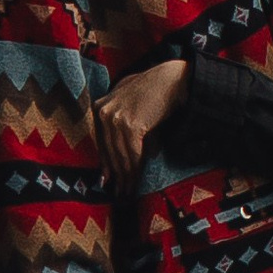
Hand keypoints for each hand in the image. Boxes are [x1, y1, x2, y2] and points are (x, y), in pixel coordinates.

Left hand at [96, 54, 187, 183]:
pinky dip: (136, 168)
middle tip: (119, 192)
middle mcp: (103, 111)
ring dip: (127, 175)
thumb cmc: (154, 91)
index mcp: (100, 106)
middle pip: (110, 150)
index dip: (105, 163)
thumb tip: (121, 155)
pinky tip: (138, 178)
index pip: (101, 141)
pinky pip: (133, 153)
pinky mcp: (130, 125)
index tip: (106, 180)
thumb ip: (121, 123)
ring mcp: (115, 118)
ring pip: (121, 154)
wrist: (172, 80)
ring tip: (130, 190)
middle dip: (116, 174)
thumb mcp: (129, 104)